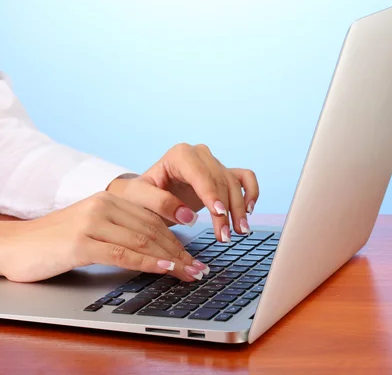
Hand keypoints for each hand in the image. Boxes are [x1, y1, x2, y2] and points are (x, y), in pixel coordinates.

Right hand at [0, 192, 209, 282]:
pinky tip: (164, 269)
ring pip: (142, 240)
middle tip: (199, 268)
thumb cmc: (52, 242)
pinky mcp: (80, 242)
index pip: (152, 217)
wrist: (11, 246)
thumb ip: (118, 232)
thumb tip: (154, 249)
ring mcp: (91, 222)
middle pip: (152, 229)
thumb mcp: (90, 229)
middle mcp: (102, 205)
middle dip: (180, 251)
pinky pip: (122, 254)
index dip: (177, 236)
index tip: (195, 251)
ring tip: (190, 272)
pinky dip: (147, 263)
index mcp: (107, 199)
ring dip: (171, 259)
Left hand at [107, 143, 258, 242]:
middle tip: (225, 236)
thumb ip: (159, 203)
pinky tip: (249, 210)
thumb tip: (187, 216)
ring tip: (239, 232)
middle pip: (219, 181)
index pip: (200, 174)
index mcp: (179, 155)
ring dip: (239, 208)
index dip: (211, 193)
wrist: (145, 194)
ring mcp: (213, 163)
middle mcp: (199, 155)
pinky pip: (244, 178)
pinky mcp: (222, 174)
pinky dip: (251, 192)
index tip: (218, 213)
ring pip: (234, 183)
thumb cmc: (140, 194)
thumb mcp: (140, 198)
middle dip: (226, 210)